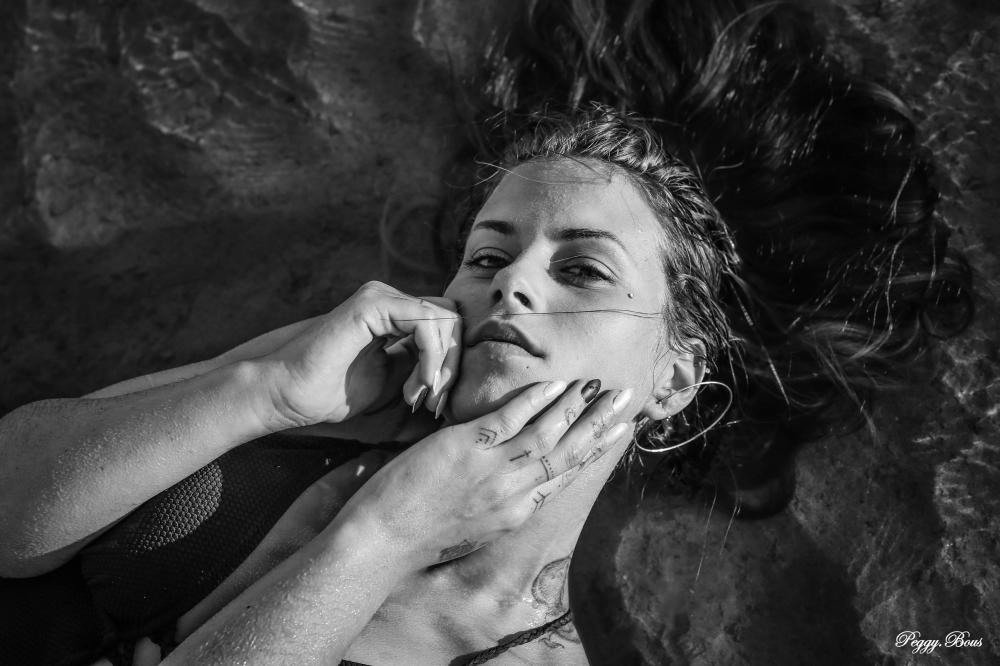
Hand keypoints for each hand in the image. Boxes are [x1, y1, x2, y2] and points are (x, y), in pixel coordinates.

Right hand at [259, 281, 461, 431]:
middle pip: (453, 320)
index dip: (451, 365)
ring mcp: (381, 297)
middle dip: (453, 365)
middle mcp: (391, 300)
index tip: (434, 403)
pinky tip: (417, 384)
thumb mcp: (393, 384)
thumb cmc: (332, 394)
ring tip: (419, 396)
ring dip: (443, 364)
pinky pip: (426, 322)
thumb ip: (424, 373)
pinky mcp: (373, 303)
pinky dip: (431, 357)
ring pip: (446, 319)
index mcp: (396, 317)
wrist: (288, 394)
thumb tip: (463, 383)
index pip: (448, 327)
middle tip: (433, 402)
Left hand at [336, 378, 634, 567]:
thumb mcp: (474, 525)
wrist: (383, 541)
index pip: (565, 473)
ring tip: (600, 384)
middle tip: (628, 398)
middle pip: (569, 451)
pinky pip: (511, 418)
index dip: (595, 448)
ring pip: (549, 433)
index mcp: (516, 512)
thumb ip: (498, 501)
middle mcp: (513, 492)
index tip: (618, 429)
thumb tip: (514, 480)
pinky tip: (556, 384)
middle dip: (601, 423)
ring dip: (578, 406)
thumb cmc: (420, 535)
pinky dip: (537, 400)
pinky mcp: (468, 448)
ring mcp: (494, 469)